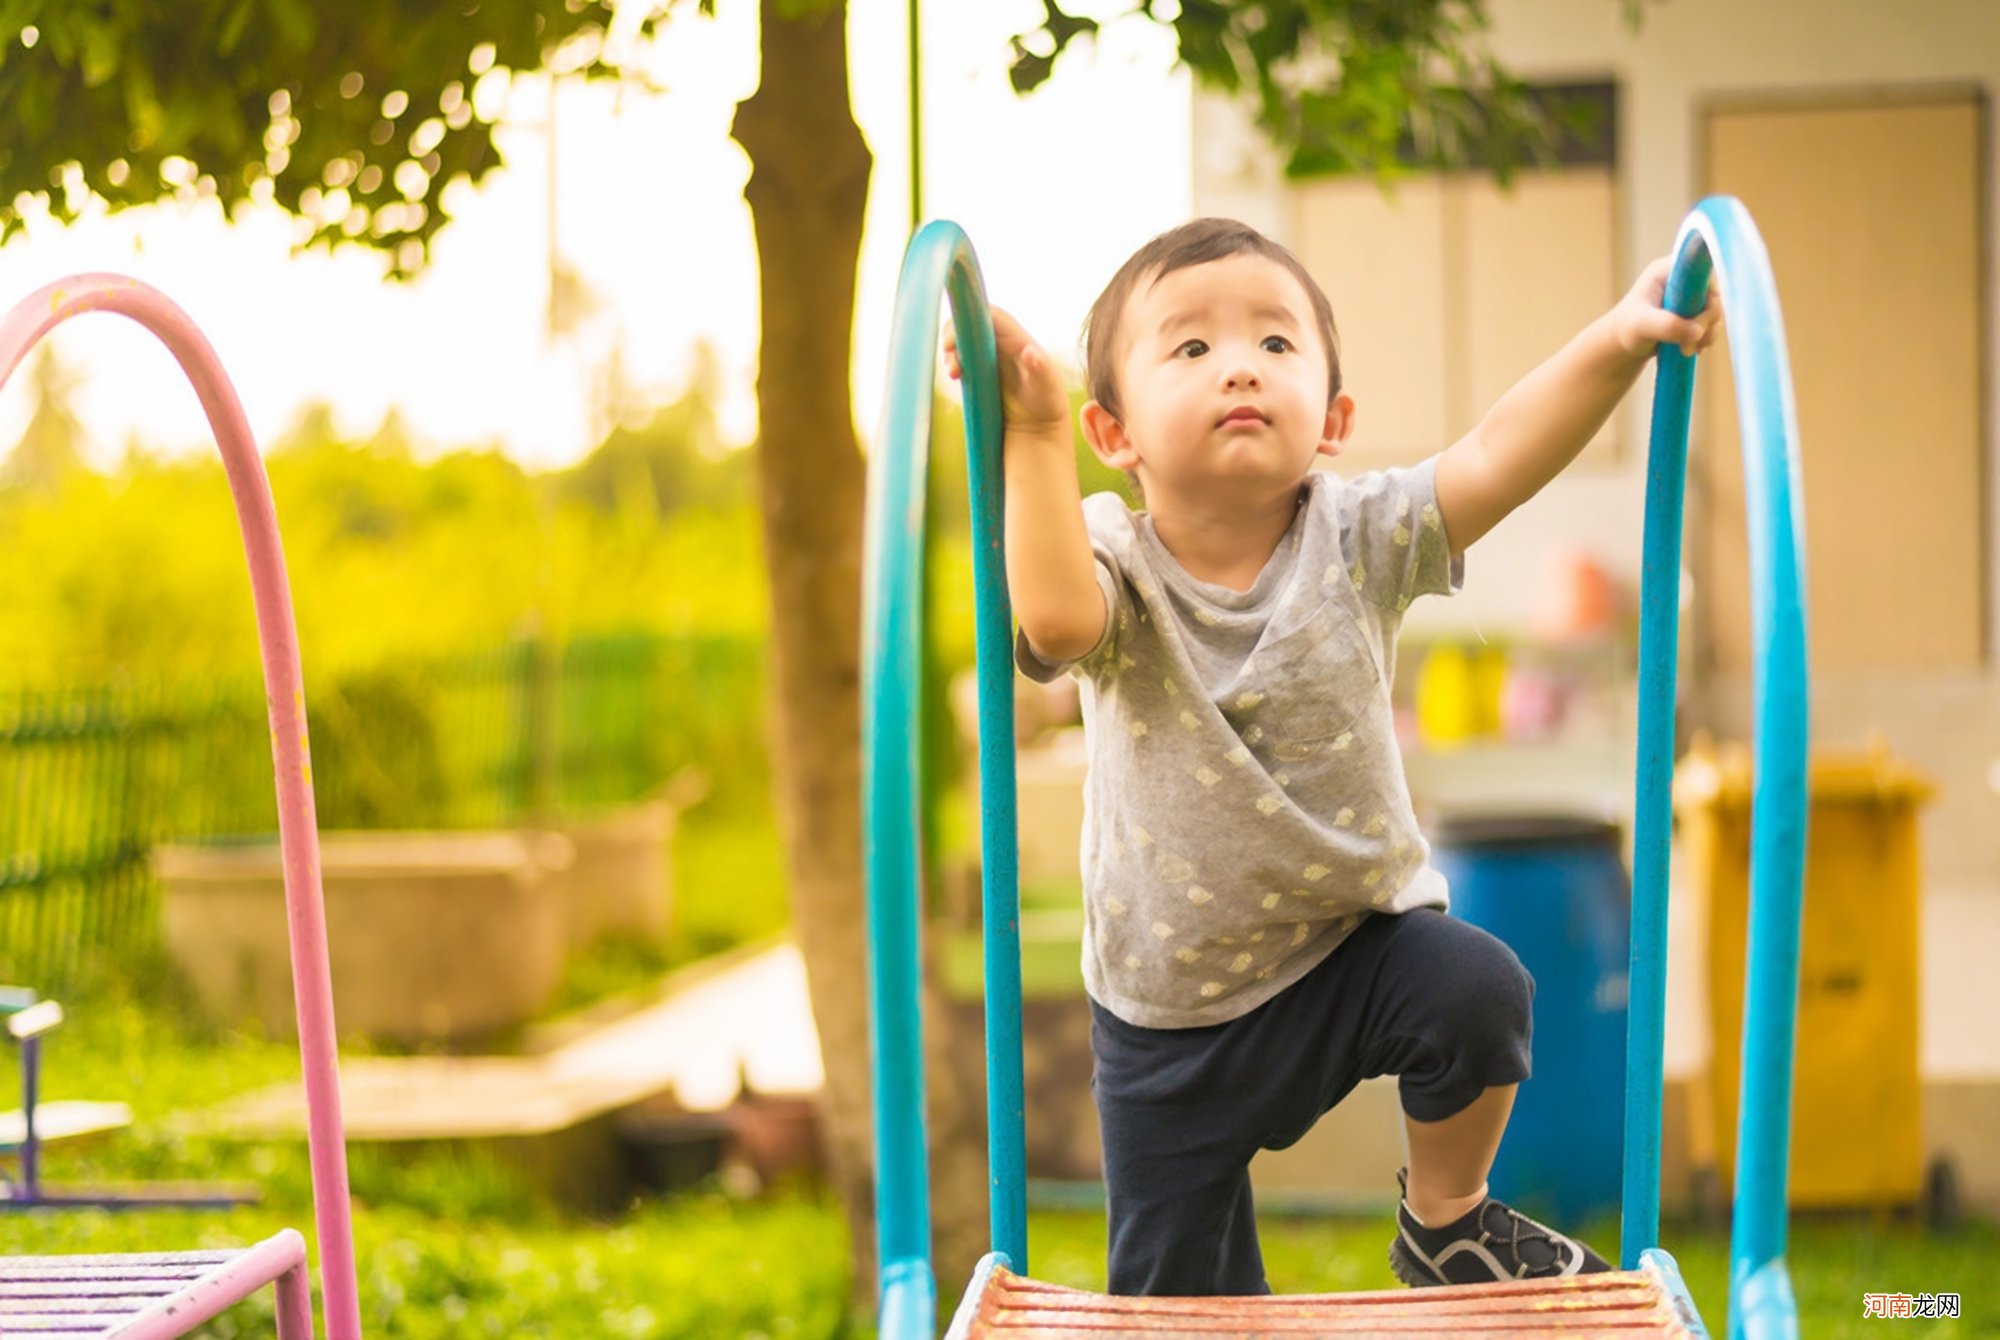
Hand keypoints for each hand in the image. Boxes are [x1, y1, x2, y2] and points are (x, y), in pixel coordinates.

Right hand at [944, 306, 1071, 438]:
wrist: (1039, 425)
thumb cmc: (1047, 403)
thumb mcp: (1047, 386)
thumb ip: (1041, 369)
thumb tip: (1030, 353)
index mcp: (1016, 338)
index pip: (991, 315)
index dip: (971, 317)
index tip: (958, 337)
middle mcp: (1001, 343)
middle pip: (971, 323)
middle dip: (955, 334)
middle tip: (950, 355)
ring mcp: (988, 357)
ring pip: (962, 341)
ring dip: (951, 351)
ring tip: (954, 372)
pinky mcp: (978, 372)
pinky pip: (960, 359)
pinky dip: (952, 363)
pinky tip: (955, 375)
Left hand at [1611, 255, 1723, 359]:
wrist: (1623, 344)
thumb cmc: (1627, 329)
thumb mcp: (1642, 325)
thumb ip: (1668, 325)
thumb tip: (1697, 331)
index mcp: (1668, 270)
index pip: (1701, 271)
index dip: (1707, 292)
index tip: (1698, 317)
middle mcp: (1683, 280)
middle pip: (1712, 295)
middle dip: (1705, 322)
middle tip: (1687, 345)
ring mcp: (1690, 297)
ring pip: (1714, 312)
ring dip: (1707, 333)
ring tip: (1687, 350)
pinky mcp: (1694, 313)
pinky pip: (1711, 323)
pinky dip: (1705, 337)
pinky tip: (1692, 350)